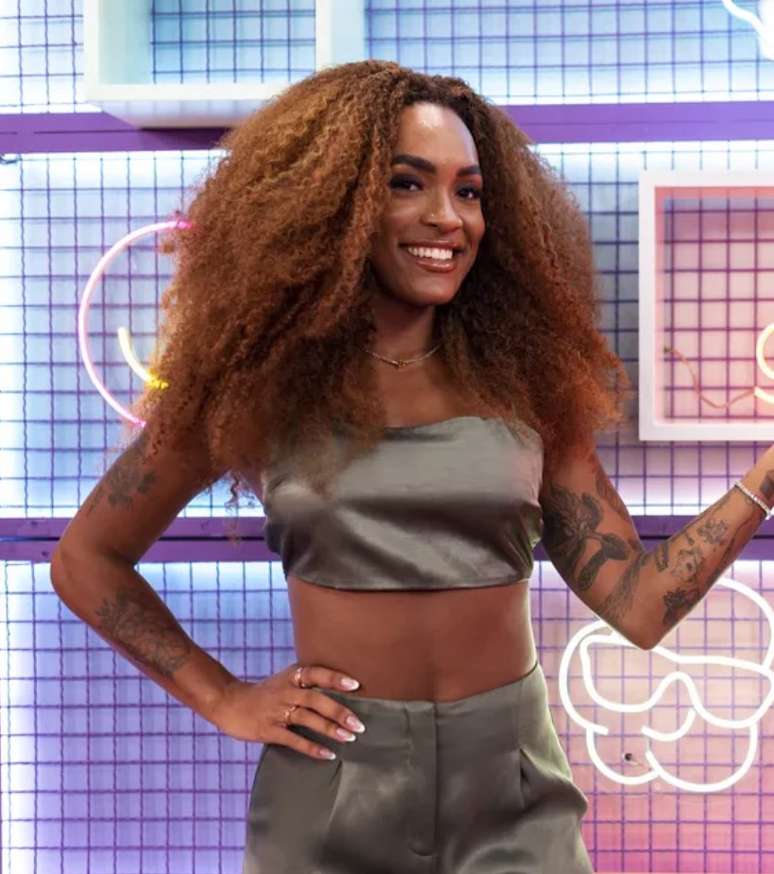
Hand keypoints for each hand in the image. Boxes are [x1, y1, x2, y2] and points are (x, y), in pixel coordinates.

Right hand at [206, 662, 365, 759]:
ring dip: (329, 729)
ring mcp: (276, 711)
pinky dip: (311, 747)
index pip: (316, 673)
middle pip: (316, 699)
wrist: (229, 702)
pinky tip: (327, 754)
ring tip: (348, 738)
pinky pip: (293, 740)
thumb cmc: (265, 693)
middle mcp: (285, 691)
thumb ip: (307, 683)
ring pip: (307, 719)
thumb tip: (340, 689)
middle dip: (339, 711)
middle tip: (359, 724)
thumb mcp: (284, 680)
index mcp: (291, 676)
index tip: (355, 685)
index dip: (335, 678)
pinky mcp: (268, 730)